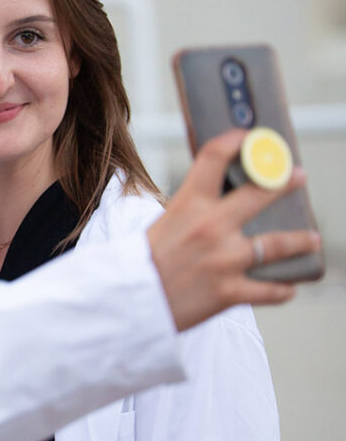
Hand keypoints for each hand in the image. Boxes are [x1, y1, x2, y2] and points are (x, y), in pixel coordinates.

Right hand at [147, 129, 320, 331]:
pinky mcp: (230, 292)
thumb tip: (200, 204)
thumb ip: (185, 212)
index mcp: (187, 205)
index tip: (249, 137)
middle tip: (298, 175)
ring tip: (313, 239)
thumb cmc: (137, 264)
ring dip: (301, 240)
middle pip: (260, 193)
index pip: (214, 157)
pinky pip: (269, 290)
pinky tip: (287, 288)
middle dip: (284, 181)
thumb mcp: (157, 225)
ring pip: (277, 244)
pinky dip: (281, 290)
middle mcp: (211, 227)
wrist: (128, 303)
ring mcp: (224, 260)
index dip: (235, 140)